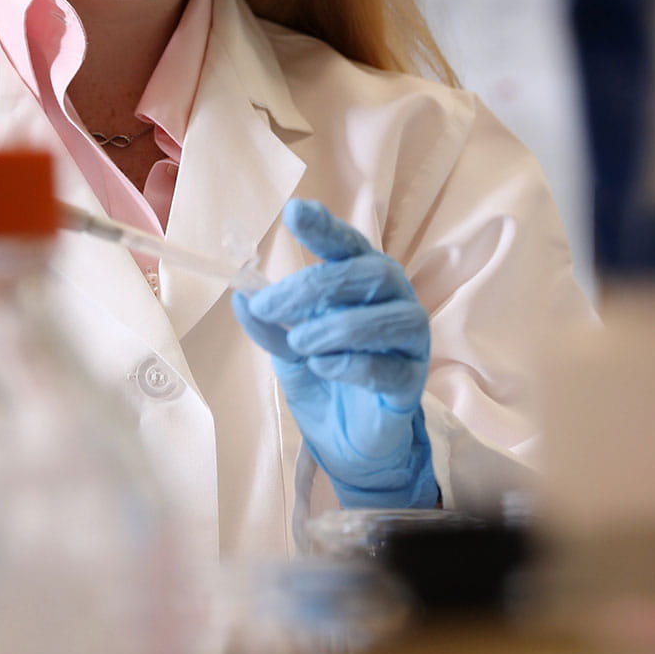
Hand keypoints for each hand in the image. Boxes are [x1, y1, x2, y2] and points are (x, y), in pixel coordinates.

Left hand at [231, 199, 437, 508]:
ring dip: (335, 327)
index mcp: (363, 282)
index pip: (349, 245)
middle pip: (369, 273)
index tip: (295, 212)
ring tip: (299, 344)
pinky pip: (389, 367)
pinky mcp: (412, 382)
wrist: (346, 441)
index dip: (326, 227)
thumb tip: (242, 296)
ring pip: (388, 317)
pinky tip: (324, 368)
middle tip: (269, 307)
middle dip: (314, 285)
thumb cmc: (324, 378)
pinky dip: (351, 365)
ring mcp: (410, 342)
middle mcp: (393, 301)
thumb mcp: (285, 349)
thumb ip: (270, 324)